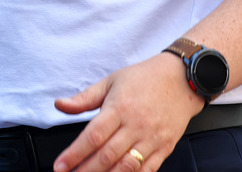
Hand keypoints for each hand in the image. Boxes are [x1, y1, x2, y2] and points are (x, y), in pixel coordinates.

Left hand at [52, 53, 205, 171]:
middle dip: (86, 170)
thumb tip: (60, 104)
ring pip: (127, 166)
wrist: (181, 80)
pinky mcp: (165, 148)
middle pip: (107, 155)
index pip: (93, 136)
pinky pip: (148, 169)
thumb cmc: (144, 79)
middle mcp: (135, 126)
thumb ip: (84, 98)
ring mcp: (152, 139)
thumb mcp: (110, 82)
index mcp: (119, 108)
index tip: (60, 165)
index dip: (75, 153)